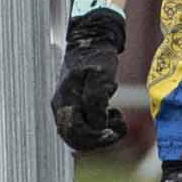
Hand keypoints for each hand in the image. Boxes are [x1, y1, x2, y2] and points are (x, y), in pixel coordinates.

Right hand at [51, 3, 125, 151]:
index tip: (113, 131)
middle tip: (119, 127)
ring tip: (117, 116)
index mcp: (65, 100)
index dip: (94, 137)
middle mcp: (62, 107)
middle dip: (99, 139)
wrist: (92, 43)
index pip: (73, 132)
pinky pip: (86, 126)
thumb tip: (97, 122)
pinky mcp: (76, 106)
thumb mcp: (100, 75)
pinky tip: (113, 113)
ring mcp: (68, 107)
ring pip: (80, 135)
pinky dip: (101, 125)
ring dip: (101, 132)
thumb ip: (96, 98)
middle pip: (74, 138)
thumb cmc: (97, 57)